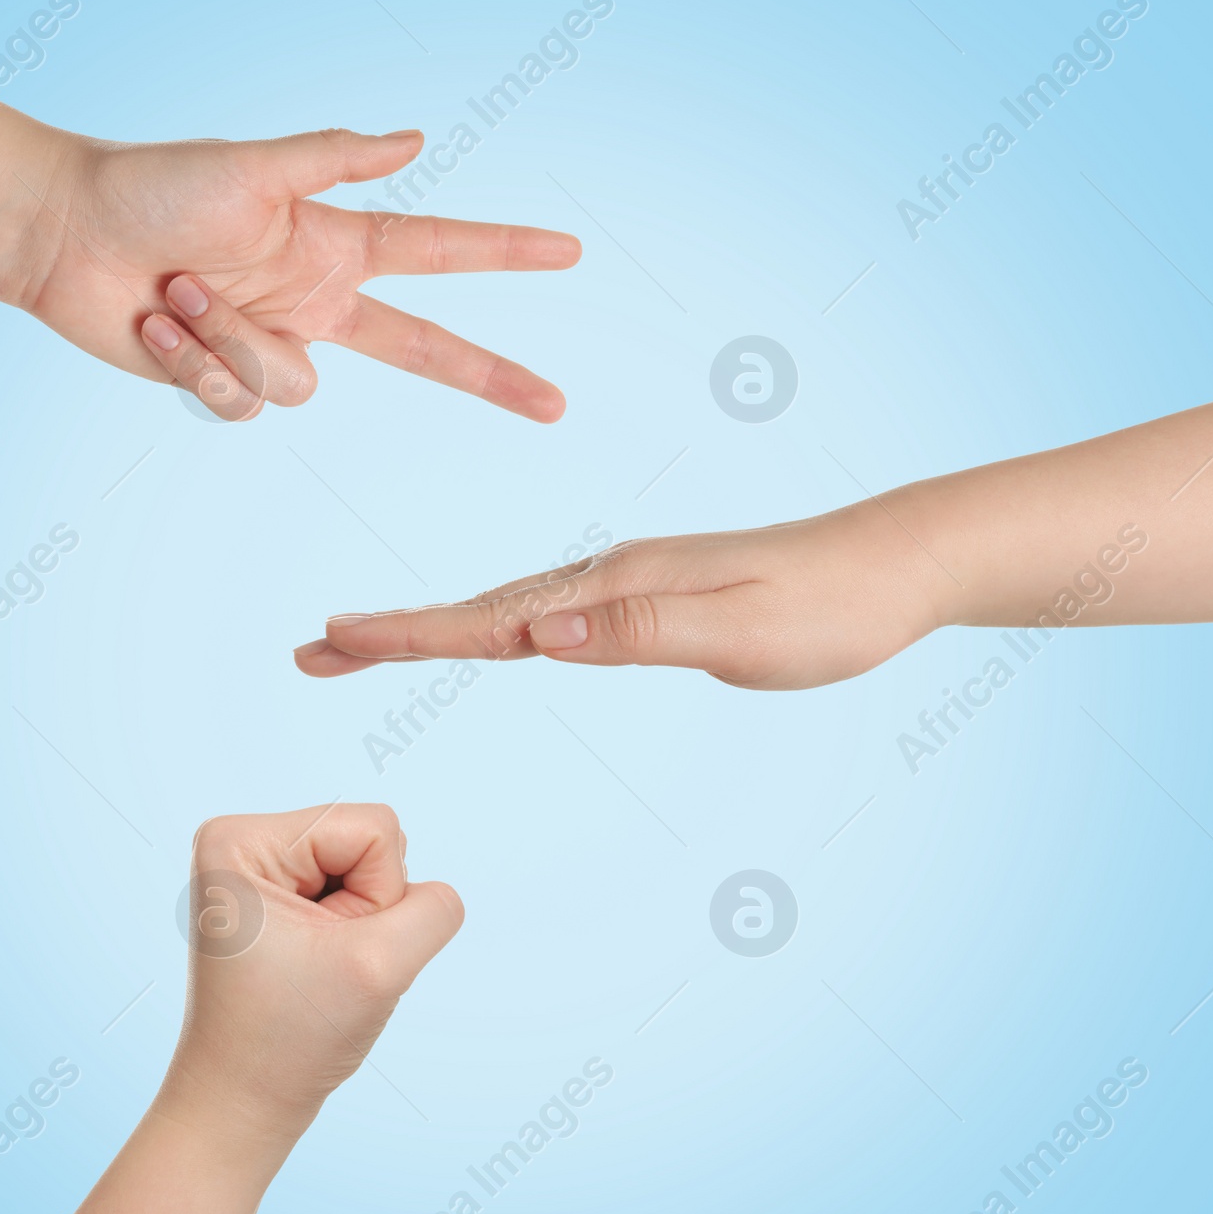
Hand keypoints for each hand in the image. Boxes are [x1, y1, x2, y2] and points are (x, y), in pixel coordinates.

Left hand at [18, 128, 579, 421]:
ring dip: (230, 336)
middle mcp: (315, 304)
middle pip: (424, 351)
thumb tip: (416, 138)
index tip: (567, 251)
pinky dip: (195, 363)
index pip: (439, 254)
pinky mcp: (228, 384)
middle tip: (553, 403)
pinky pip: (243, 404)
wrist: (69, 237)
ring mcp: (274, 347)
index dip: (505, 253)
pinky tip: (157, 325)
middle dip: (490, 376)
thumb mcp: (253, 167)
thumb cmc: (156, 187)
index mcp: (333, 248)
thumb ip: (336, 161)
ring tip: (180, 287)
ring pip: (296, 386)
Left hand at [159, 804, 462, 1152]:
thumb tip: (437, 894)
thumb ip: (433, 909)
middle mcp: (244, 843)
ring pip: (370, 870)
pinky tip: (319, 971)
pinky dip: (356, 937)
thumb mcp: (379, 967)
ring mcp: (261, 871)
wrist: (241, 1105)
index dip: (376, 898)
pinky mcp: (280, 899)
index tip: (326, 953)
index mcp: (243, 840)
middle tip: (323, 967)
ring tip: (319, 971)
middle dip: (370, 911)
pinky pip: (356, 894)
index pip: (374, 828)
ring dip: (365, 927)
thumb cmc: (287, 1042)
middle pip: (372, 841)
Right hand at [294, 498, 954, 689]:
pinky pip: (553, 616)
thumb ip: (637, 630)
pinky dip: (500, 628)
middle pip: (482, 608)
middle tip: (317, 649)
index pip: (494, 617)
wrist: (895, 564)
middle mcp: (610, 575)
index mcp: (617, 584)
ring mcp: (628, 582)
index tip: (333, 639)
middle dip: (396, 633)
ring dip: (439, 629)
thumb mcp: (737, 631)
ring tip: (376, 645)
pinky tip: (498, 639)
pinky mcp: (650, 596)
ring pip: (512, 611)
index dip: (411, 634)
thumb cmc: (827, 606)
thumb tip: (538, 631)